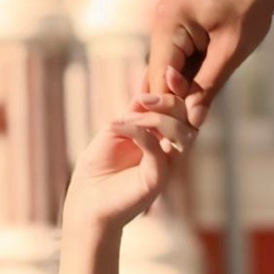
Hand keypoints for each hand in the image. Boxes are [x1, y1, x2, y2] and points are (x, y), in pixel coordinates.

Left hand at [63, 86, 192, 238]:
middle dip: (169, 99)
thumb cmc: (97, 169)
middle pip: (187, 116)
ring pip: (181, 131)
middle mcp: (169, 149)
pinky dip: (138, 131)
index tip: (167, 70)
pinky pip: (158, 149)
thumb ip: (134, 109)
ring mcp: (166, 165)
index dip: (176, 88)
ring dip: (155, 117)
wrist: (86, 204)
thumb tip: (148, 76)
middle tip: (143, 97)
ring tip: (123, 118)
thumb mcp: (116, 129)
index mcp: (161, 136)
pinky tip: (116, 125)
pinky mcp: (157, 179)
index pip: (179, 107)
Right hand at [143, 0, 273, 125]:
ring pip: (167, 69)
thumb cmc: (249, 4)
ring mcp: (166, 21)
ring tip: (195, 121)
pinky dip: (186, 78)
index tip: (182, 138)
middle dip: (173, 104)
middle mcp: (159, 21)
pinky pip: (176, 58)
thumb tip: (192, 122)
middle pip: (158, 75)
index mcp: (168, 23)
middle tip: (188, 138)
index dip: (169, 109)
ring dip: (181, 93)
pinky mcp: (177, 24)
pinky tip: (197, 98)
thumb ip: (208, 86)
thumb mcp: (231, 50)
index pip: (159, 78)